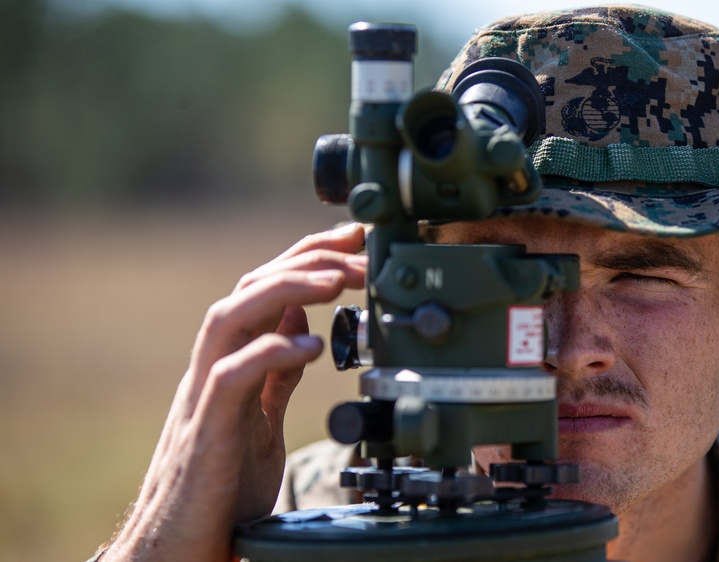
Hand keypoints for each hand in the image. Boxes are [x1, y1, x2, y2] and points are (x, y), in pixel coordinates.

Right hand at [102, 223, 367, 561]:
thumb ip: (275, 372)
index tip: (355, 237)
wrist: (181, 544)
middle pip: (250, 287)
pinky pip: (230, 376)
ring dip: (286, 289)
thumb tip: (300, 328)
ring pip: (231, 316)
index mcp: (231, 361)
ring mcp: (204, 396)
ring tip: (336, 280)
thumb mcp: (259, 417)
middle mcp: (213, 367)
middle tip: (359, 250)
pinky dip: (270, 352)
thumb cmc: (221, 485)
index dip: (309, 255)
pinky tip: (311, 346)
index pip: (267, 289)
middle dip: (306, 259)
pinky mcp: (206, 431)